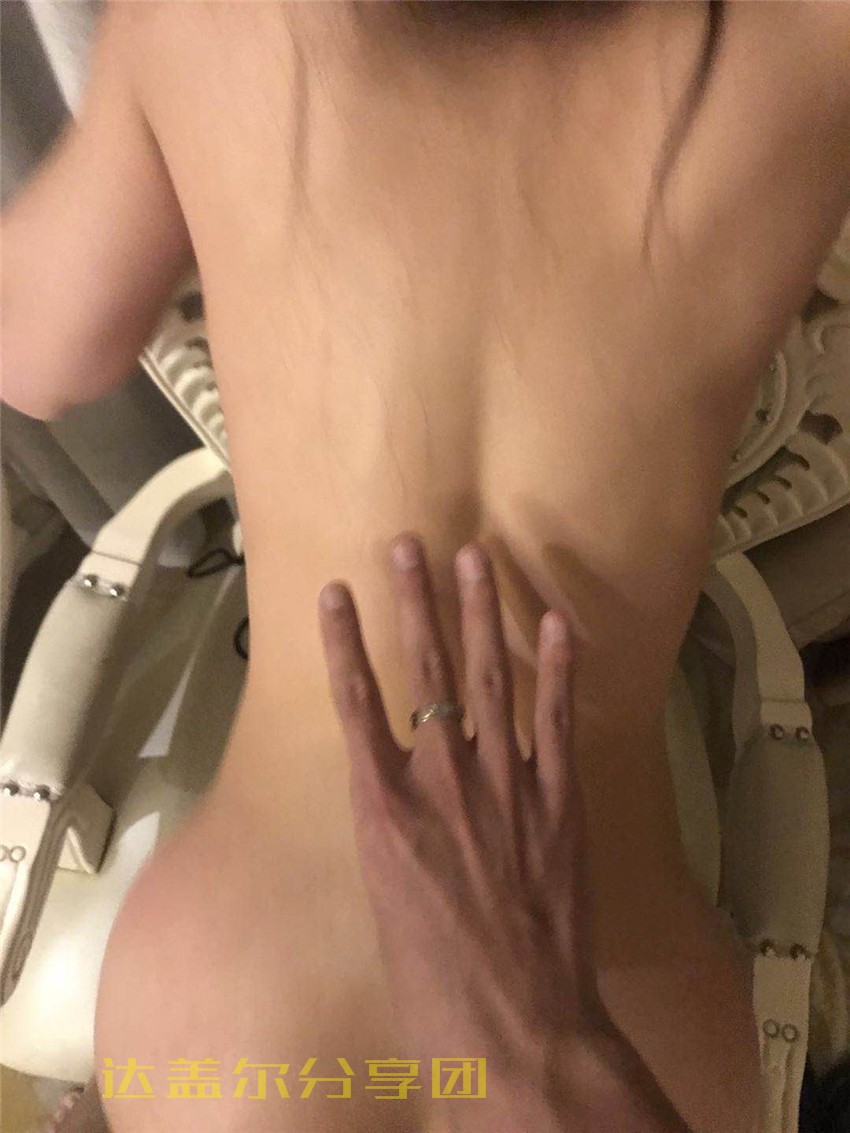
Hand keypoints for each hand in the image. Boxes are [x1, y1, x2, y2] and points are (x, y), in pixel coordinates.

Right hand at [318, 533, 687, 1131]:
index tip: (338, 590)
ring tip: (474, 558)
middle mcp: (440, 781)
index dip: (346, 640)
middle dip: (416, 602)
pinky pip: (555, 721)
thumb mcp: (387, 897)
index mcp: (384, 808)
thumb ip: (395, 829)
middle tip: (411, 544)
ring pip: (487, 681)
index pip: (357, 703)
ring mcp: (504, 785)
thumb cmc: (432, 980)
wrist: (515, 1027)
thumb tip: (398, 788)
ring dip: (481, 614)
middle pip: (423, 673)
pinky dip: (556, 669)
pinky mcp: (558, 800)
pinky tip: (554, 622)